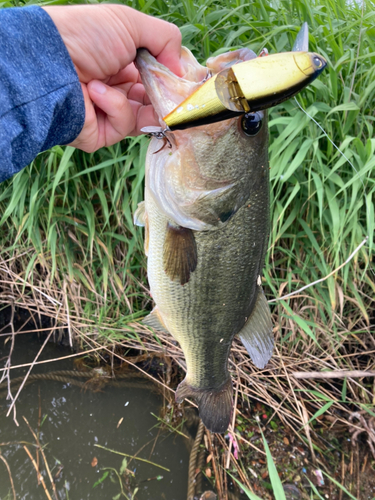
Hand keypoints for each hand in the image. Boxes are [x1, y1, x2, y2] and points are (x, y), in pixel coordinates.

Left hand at [43, 5, 181, 151]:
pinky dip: (115, 107)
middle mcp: (116, 89)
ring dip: (147, 104)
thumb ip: (164, 39)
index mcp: (123, 64)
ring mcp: (108, 113)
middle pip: (154, 102)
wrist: (48, 61)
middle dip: (165, 98)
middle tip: (174, 95)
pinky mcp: (100, 134)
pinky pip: (123, 126)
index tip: (184, 82)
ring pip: (145, 119)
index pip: (155, 78)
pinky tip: (96, 91)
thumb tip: (182, 69)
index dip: (170, 80)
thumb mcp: (130, 24)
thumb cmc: (85, 36)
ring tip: (135, 89)